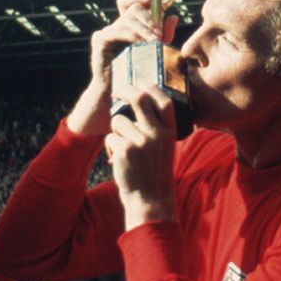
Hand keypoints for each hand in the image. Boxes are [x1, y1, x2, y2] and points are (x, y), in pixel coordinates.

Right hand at [65, 0, 177, 136]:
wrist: (120, 93)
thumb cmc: (138, 74)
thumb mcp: (155, 52)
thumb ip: (164, 35)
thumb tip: (174, 16)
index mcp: (130, 26)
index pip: (132, 2)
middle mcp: (118, 26)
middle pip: (134, 9)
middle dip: (149, 20)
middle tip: (159, 35)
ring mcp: (107, 31)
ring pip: (128, 19)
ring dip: (143, 29)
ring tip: (154, 41)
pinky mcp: (100, 40)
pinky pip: (116, 30)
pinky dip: (131, 35)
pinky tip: (141, 43)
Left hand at [106, 81, 177, 229]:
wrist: (150, 198)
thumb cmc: (155, 169)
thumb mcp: (165, 145)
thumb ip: (157, 125)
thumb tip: (139, 100)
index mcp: (170, 131)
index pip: (163, 100)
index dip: (150, 87)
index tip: (139, 82)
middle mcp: (158, 133)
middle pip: (139, 99)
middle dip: (125, 90)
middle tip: (117, 91)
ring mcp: (141, 142)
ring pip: (118, 120)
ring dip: (115, 130)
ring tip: (123, 146)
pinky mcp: (125, 150)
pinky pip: (110, 137)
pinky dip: (111, 146)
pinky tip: (119, 159)